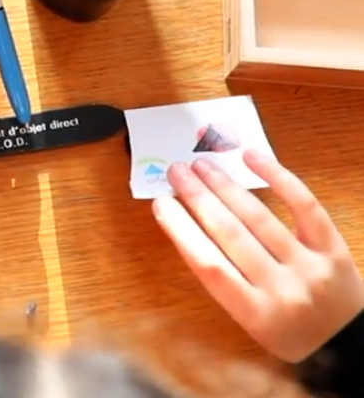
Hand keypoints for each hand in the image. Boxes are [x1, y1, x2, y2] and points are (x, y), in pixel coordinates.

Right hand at [152, 149, 363, 361]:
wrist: (348, 345)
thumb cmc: (288, 332)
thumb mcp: (247, 319)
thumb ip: (222, 279)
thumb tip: (188, 225)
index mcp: (255, 314)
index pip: (209, 266)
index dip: (181, 231)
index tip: (160, 204)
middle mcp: (283, 290)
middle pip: (230, 234)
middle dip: (198, 198)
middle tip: (176, 172)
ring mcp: (311, 267)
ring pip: (260, 217)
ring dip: (225, 186)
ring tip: (201, 165)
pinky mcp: (334, 249)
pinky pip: (304, 206)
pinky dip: (278, 178)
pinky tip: (252, 158)